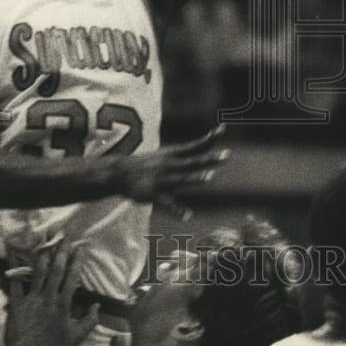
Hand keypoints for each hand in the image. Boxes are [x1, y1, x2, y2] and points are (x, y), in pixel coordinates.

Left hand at [4, 237, 97, 345]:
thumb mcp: (75, 336)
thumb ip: (89, 321)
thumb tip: (97, 305)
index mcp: (63, 303)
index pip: (72, 278)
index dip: (77, 261)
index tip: (81, 247)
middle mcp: (48, 297)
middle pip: (56, 270)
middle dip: (61, 251)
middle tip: (64, 236)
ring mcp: (32, 298)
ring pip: (38, 272)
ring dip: (43, 254)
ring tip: (45, 239)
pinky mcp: (17, 303)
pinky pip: (15, 284)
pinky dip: (14, 269)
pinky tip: (13, 254)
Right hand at [115, 124, 229, 219]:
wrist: (119, 172)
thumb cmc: (148, 164)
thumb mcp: (166, 155)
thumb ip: (187, 154)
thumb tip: (207, 143)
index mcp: (173, 155)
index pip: (195, 145)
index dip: (209, 138)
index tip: (222, 129)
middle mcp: (170, 165)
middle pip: (193, 161)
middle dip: (209, 159)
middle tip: (226, 155)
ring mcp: (162, 180)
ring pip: (182, 179)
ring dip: (195, 178)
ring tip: (210, 177)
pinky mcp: (153, 194)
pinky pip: (168, 203)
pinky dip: (178, 210)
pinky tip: (188, 216)